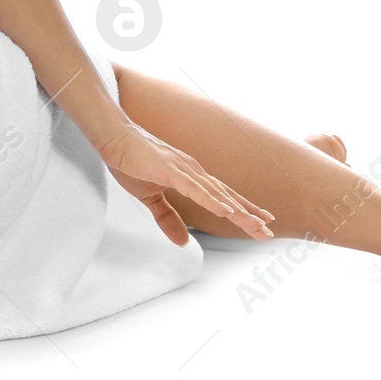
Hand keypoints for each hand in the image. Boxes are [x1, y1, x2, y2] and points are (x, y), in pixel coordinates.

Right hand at [95, 122, 274, 243]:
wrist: (112, 137)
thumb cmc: (130, 161)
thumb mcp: (149, 197)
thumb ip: (167, 218)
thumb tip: (184, 242)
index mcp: (190, 176)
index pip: (221, 197)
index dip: (242, 209)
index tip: (262, 221)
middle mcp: (193, 171)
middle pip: (225, 197)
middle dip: (248, 215)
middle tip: (268, 232)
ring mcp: (183, 170)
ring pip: (216, 195)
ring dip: (238, 211)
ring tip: (256, 225)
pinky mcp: (170, 171)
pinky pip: (195, 189)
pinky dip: (212, 201)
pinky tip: (227, 211)